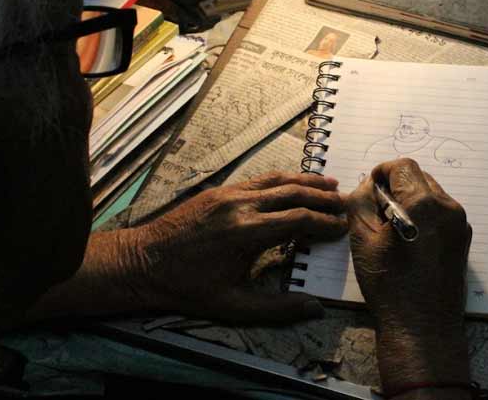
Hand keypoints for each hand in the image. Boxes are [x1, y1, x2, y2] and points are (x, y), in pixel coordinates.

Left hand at [129, 172, 345, 324]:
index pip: (298, 220)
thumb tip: (314, 308)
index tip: (342, 227)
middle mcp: (240, 206)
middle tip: (345, 200)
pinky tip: (294, 182)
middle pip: (292, 193)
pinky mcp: (219, 191)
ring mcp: (228, 194)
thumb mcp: (232, 305)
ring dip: (306, 180)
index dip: (324, 223)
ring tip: (330, 182)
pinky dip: (282, 178)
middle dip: (322, 196)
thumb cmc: (187, 288)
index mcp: (246, 233)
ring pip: (277, 180)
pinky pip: (258, 179)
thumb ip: (277, 308)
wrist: (142, 263)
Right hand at [347, 158, 471, 389]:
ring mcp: (459, 223)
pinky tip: (410, 240)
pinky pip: (442, 212)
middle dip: (396, 186)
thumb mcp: (363, 240)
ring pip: (432, 193)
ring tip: (393, 228)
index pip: (402, 166)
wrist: (422, 327)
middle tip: (378, 211)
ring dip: (411, 200)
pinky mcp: (463, 239)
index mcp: (423, 204)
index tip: (370, 190)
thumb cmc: (389, 285)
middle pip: (419, 177)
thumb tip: (368, 186)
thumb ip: (361, 202)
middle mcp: (448, 207)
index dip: (382, 172)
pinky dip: (424, 215)